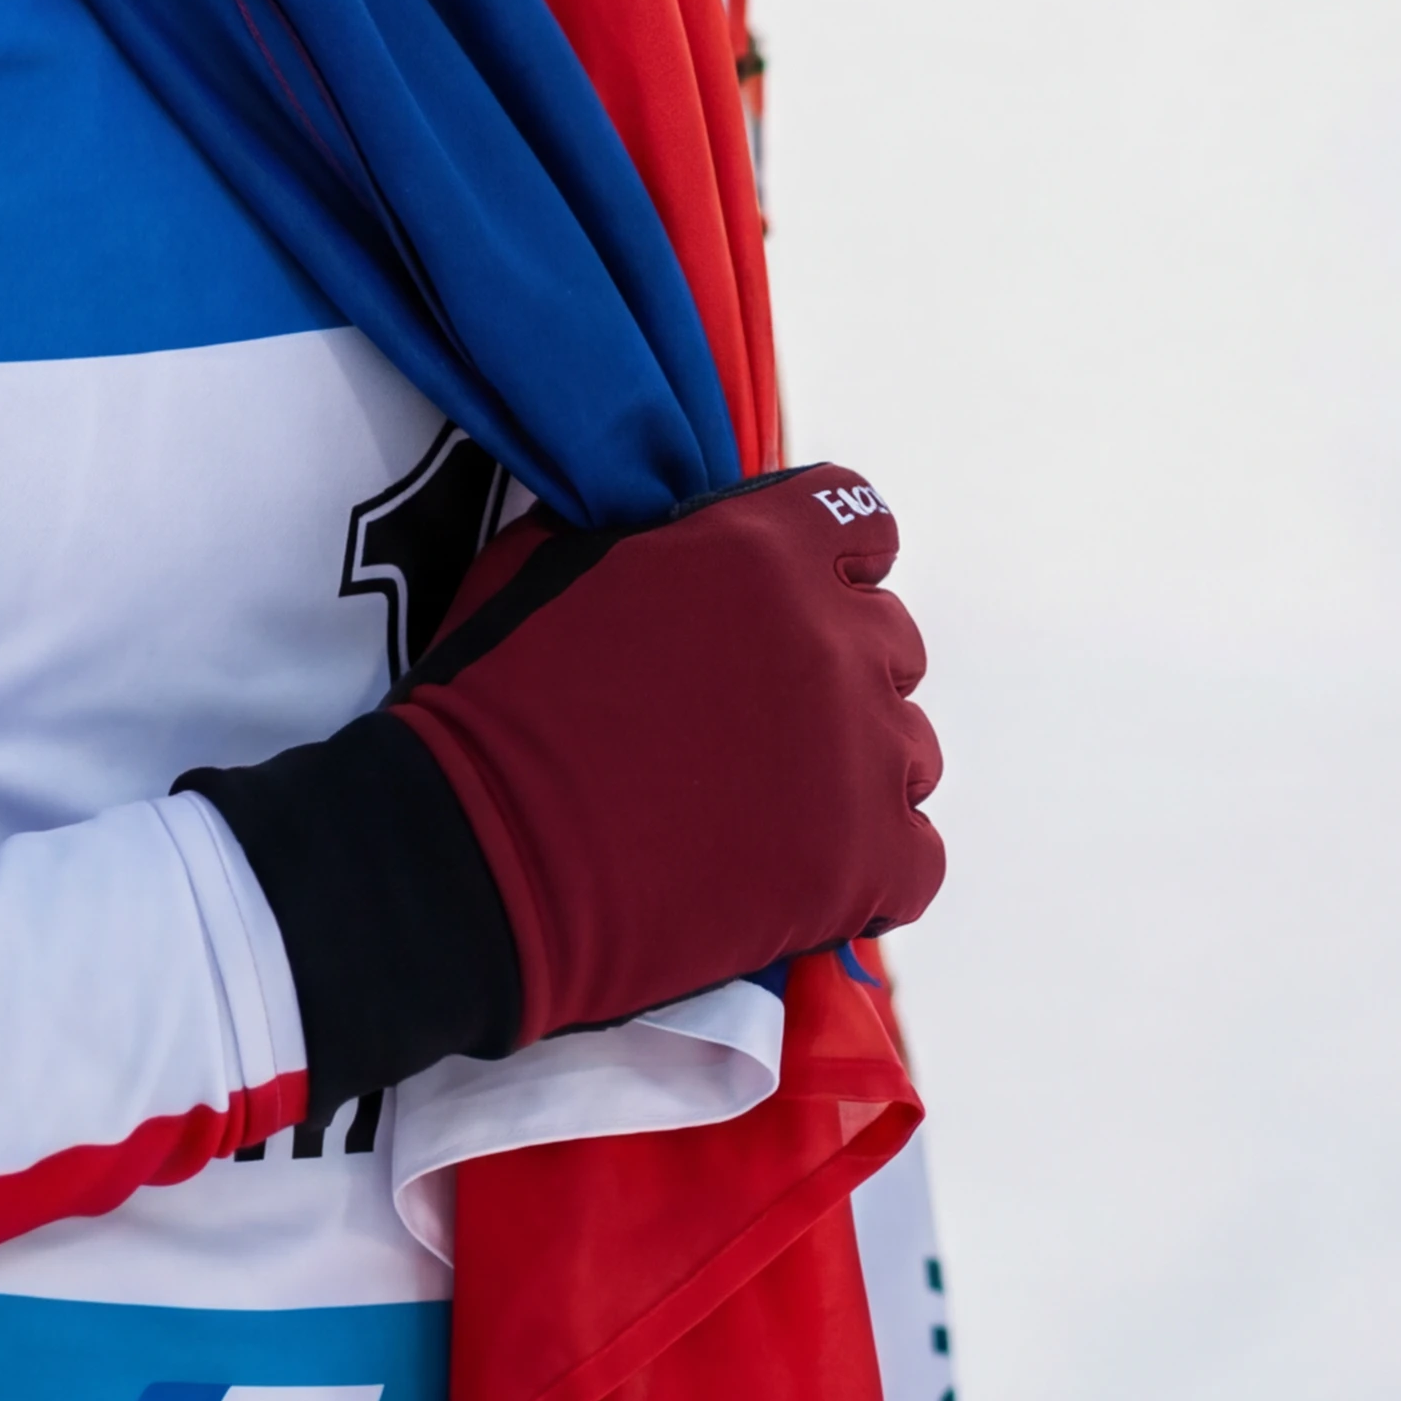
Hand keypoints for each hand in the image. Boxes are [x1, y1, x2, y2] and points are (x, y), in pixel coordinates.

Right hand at [398, 463, 942, 1046]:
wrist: (484, 852)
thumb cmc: (499, 700)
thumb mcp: (555, 559)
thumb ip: (652, 537)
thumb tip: (677, 543)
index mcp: (763, 551)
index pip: (862, 525)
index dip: (831, 564)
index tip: (795, 605)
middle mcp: (832, 639)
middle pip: (891, 644)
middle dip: (838, 674)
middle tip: (757, 725)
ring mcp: (858, 754)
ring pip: (909, 751)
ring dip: (854, 770)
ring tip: (769, 808)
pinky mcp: (864, 863)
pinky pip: (916, 857)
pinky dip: (871, 868)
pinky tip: (801, 874)